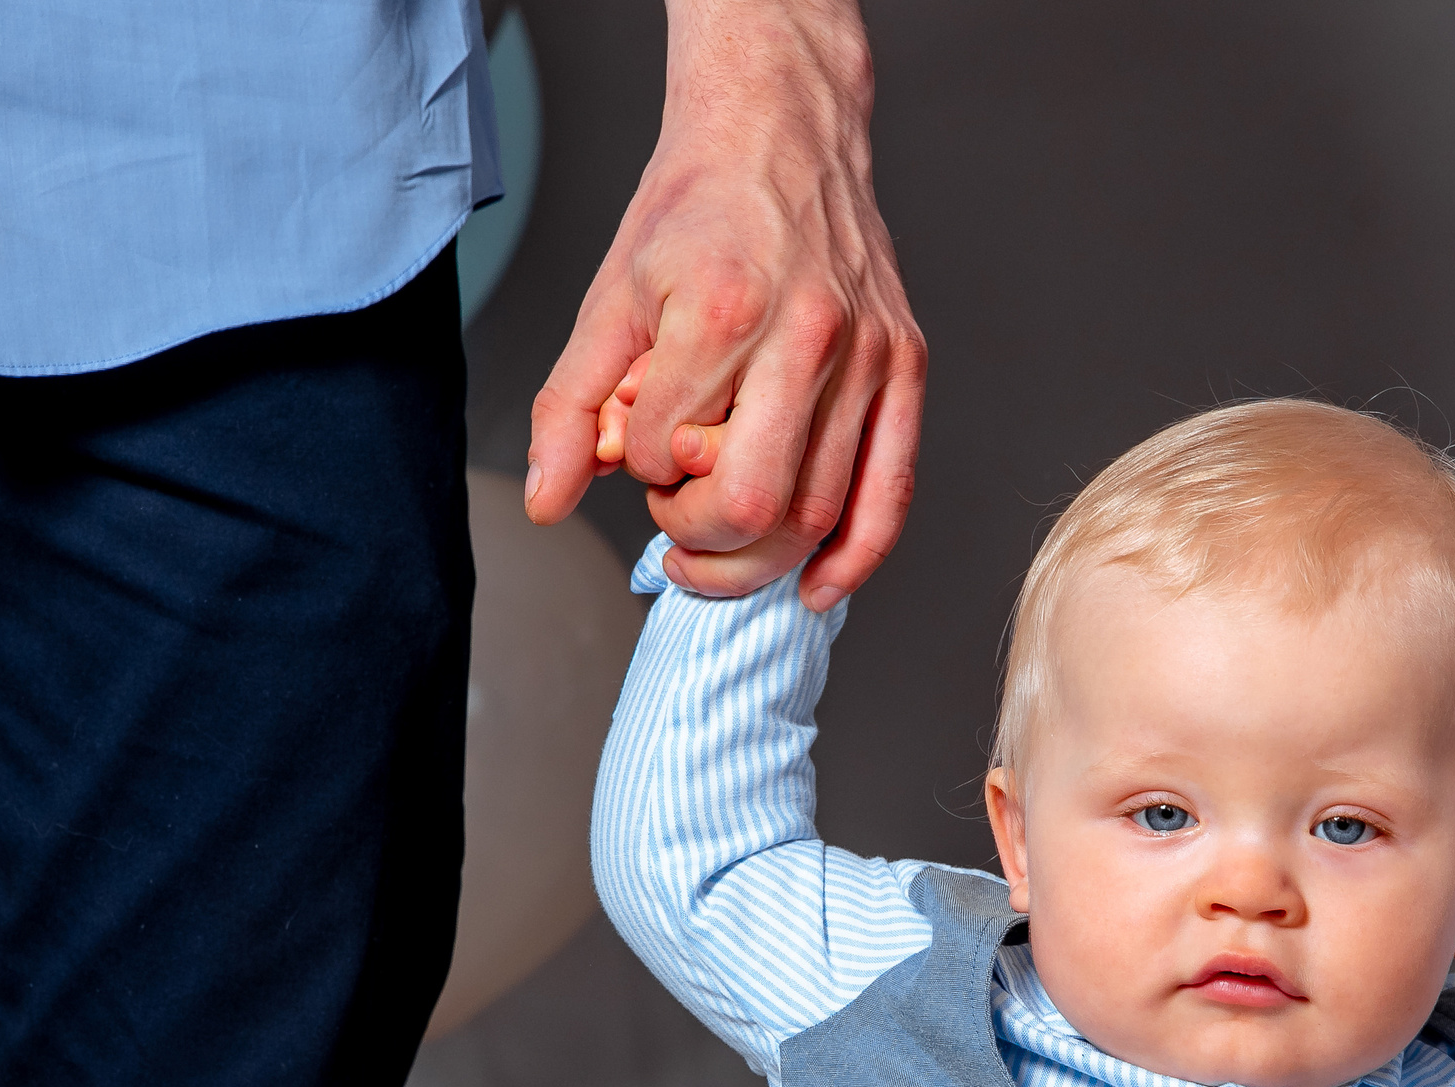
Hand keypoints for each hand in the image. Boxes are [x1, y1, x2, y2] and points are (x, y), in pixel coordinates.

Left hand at [527, 0, 926, 610]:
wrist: (782, 130)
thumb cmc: (698, 209)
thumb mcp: (611, 297)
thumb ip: (571, 404)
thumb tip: (550, 500)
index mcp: (723, 310)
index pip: (668, 454)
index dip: (643, 469)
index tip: (642, 444)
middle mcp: (806, 336)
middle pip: (752, 506)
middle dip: (698, 537)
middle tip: (674, 523)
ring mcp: (866, 356)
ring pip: (816, 514)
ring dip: (758, 553)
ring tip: (723, 532)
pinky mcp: (904, 367)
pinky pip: (889, 494)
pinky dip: (853, 559)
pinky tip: (818, 587)